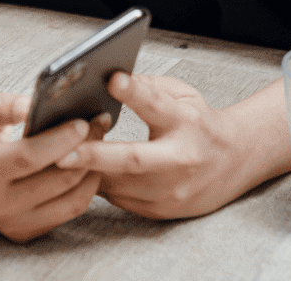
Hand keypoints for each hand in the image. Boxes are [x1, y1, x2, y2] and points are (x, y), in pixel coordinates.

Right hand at [0, 94, 103, 241]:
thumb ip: (6, 107)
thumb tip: (35, 104)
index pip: (28, 158)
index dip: (60, 139)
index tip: (83, 122)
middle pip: (57, 180)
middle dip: (86, 149)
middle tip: (100, 122)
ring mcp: (11, 223)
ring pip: (72, 200)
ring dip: (92, 169)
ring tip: (97, 141)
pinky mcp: (25, 231)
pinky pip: (69, 210)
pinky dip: (85, 186)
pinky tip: (87, 162)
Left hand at [56, 73, 259, 218]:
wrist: (233, 163)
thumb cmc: (199, 124)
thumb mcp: (181, 95)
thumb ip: (146, 87)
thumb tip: (104, 79)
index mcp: (187, 123)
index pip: (157, 105)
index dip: (134, 93)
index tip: (112, 80)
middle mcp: (180, 159)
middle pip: (133, 160)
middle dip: (94, 156)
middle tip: (61, 153)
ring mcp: (170, 190)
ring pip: (116, 184)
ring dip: (84, 171)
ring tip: (57, 157)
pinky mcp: (158, 210)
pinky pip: (116, 198)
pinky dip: (94, 184)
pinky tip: (78, 172)